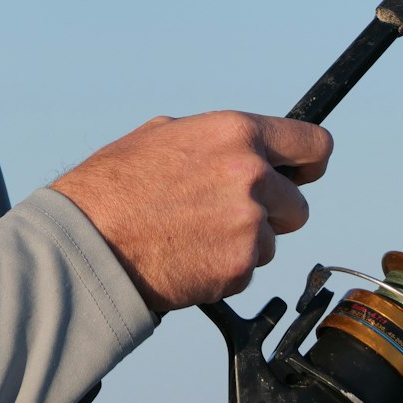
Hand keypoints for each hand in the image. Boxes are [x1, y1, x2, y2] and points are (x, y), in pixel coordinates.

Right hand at [53, 112, 331, 312]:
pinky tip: (188, 255)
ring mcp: (249, 225)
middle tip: (227, 215)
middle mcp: (251, 176)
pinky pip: (248, 269)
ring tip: (194, 235)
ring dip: (244, 242)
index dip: (308, 164)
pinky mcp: (239, 267)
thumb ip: (216, 141)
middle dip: (271, 212)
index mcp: (237, 133)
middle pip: (298, 204)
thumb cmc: (115, 187)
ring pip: (272, 240)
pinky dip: (225, 267)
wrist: (88, 242)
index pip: (314, 145)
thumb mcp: (164, 134)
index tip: (300, 175)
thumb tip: (243, 149)